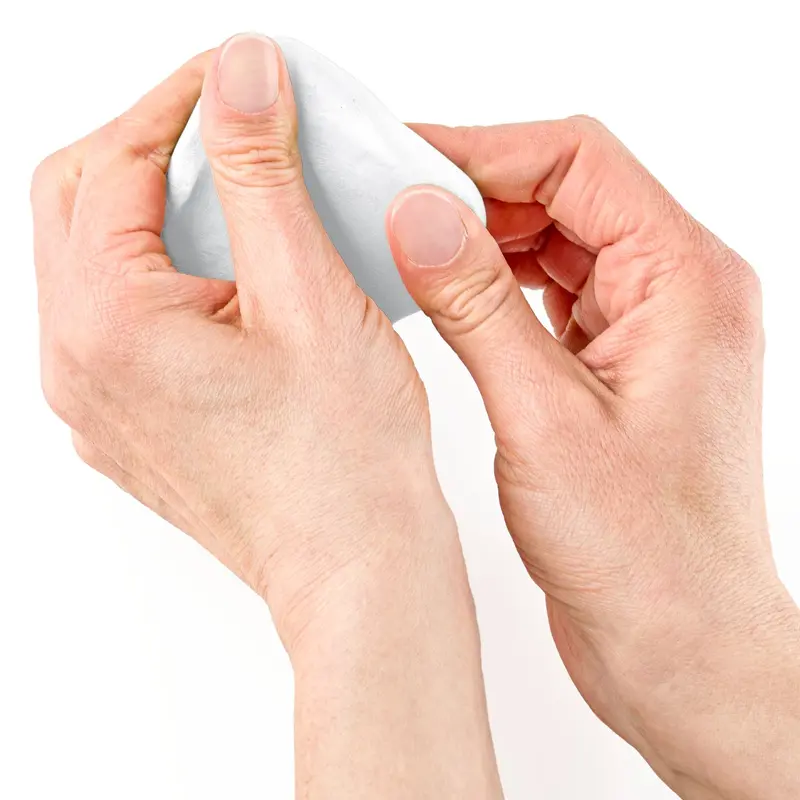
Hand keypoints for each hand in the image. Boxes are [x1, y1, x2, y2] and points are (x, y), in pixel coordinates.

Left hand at [32, 36, 500, 797]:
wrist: (356, 567)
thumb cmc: (345, 462)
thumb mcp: (309, 293)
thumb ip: (263, 172)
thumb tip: (239, 73)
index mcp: (107, 327)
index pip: (110, 163)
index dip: (175, 101)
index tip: (236, 77)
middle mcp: (80, 369)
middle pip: (81, 205)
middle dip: (151, 146)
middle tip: (230, 124)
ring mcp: (100, 402)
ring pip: (98, 262)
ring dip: (157, 208)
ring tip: (238, 192)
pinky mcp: (131, 422)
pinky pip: (120, 318)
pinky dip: (164, 270)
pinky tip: (230, 271)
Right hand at [387, 119, 799, 798]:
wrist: (677, 643)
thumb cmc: (643, 556)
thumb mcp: (543, 418)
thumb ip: (477, 305)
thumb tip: (419, 213)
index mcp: (686, 282)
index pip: (578, 161)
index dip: (485, 150)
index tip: (406, 160)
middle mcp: (678, 292)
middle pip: (567, 193)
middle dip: (477, 193)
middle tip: (392, 206)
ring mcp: (649, 329)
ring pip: (556, 242)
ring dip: (484, 240)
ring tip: (410, 250)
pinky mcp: (618, 365)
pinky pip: (554, 293)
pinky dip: (499, 286)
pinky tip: (451, 300)